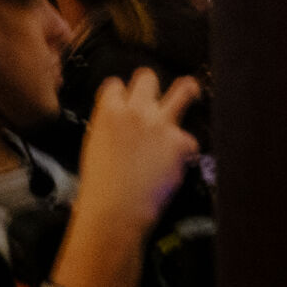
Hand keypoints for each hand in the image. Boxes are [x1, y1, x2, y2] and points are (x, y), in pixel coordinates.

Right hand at [75, 69, 202, 236]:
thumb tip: (121, 122)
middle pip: (147, 79)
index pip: (116, 84)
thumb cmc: (101, 184)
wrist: (116, 207)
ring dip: (187, 90)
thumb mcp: (95, 145)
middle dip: (150, 84)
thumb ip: (110, 126)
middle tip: (155, 92)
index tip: (125, 97)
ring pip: (182, 91)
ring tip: (191, 90)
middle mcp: (136, 111)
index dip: (122, 91)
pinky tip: (181, 160)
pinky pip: (190, 138)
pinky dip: (187, 149)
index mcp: (108, 112)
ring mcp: (160, 124)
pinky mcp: (180, 142)